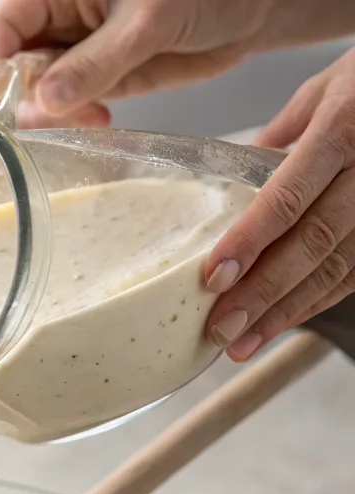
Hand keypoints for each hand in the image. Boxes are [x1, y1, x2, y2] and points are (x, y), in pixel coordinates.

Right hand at [0, 0, 276, 126]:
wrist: (253, 7)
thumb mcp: (148, 21)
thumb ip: (95, 61)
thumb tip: (45, 100)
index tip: (20, 94)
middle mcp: (56, 15)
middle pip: (6, 59)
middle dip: (22, 93)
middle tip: (59, 112)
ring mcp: (71, 49)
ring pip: (30, 88)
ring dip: (49, 113)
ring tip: (92, 116)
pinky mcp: (91, 77)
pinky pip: (61, 104)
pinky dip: (71, 120)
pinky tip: (98, 119)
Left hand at [206, 47, 354, 358]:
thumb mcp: (324, 89)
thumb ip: (278, 136)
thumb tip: (226, 179)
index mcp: (343, 126)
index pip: (290, 194)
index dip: (251, 241)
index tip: (213, 277)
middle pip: (313, 242)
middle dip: (263, 293)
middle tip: (220, 329)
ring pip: (338, 267)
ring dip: (286, 312)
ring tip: (241, 343)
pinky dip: (316, 302)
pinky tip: (279, 324)